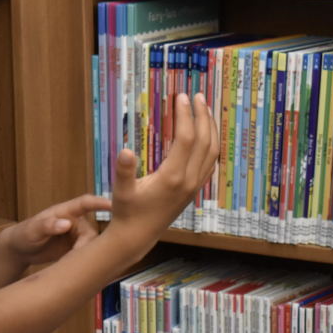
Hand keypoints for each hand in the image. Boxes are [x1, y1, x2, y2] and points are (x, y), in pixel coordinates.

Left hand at [0, 194, 110, 265]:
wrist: (20, 250)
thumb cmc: (24, 234)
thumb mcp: (32, 229)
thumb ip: (48, 226)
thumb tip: (67, 224)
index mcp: (65, 211)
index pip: (85, 203)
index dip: (99, 203)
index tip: (113, 205)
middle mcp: (75, 222)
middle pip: (91, 232)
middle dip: (87, 245)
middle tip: (75, 256)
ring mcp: (77, 237)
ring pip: (92, 246)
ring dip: (84, 256)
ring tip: (69, 264)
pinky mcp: (76, 250)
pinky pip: (87, 255)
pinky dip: (82, 262)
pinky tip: (74, 269)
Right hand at [105, 92, 219, 261]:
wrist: (137, 237)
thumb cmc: (127, 213)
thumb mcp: (121, 191)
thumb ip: (124, 171)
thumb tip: (125, 151)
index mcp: (172, 178)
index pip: (186, 139)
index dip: (185, 115)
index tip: (181, 97)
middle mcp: (188, 181)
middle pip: (205, 142)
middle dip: (203, 116)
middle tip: (197, 95)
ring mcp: (194, 186)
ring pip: (212, 152)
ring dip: (210, 128)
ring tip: (205, 108)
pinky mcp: (194, 189)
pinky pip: (210, 161)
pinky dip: (211, 143)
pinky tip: (205, 134)